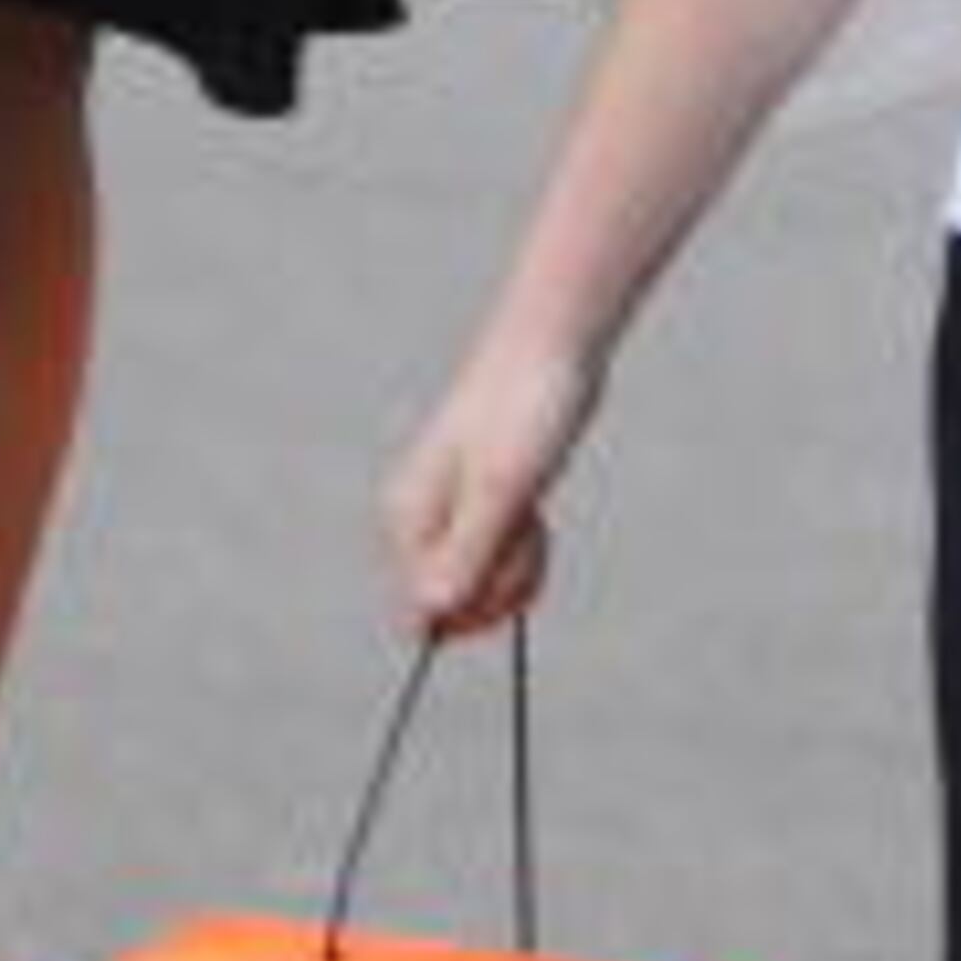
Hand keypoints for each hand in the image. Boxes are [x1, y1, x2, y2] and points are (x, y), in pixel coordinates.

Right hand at [383, 321, 601, 639]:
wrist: (554, 344)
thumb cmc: (526, 407)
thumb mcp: (503, 487)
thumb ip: (467, 553)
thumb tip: (429, 615)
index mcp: (405, 517)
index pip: (422, 613)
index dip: (474, 610)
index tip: (514, 567)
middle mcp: (416, 518)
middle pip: (453, 604)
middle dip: (501, 585)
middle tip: (530, 531)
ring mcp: (448, 510)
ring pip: (481, 583)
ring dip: (517, 564)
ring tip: (533, 510)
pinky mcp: (478, 501)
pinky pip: (496, 557)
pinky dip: (523, 545)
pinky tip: (534, 506)